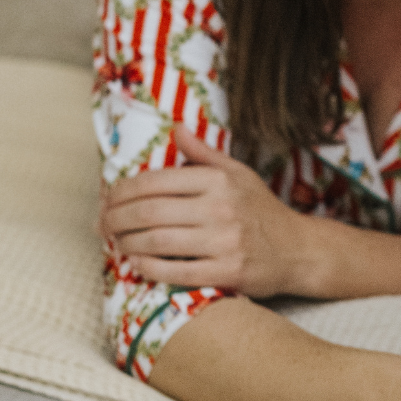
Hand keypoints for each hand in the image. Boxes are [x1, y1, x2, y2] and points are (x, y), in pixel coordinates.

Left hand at [100, 127, 312, 297]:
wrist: (300, 250)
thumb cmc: (262, 211)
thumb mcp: (238, 174)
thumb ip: (203, 153)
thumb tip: (175, 127)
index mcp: (219, 181)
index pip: (154, 181)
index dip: (120, 191)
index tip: (106, 200)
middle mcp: (222, 209)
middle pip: (148, 212)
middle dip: (114, 219)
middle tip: (101, 225)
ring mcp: (226, 242)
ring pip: (157, 242)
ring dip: (126, 244)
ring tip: (117, 243)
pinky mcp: (229, 273)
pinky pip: (176, 272)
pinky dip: (149, 268)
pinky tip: (138, 264)